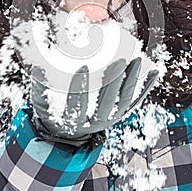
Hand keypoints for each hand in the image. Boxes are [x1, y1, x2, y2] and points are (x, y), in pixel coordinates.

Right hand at [30, 58, 157, 146]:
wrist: (68, 131)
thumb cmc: (53, 111)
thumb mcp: (41, 102)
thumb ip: (39, 85)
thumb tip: (36, 64)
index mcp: (73, 121)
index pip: (76, 106)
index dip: (79, 89)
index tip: (81, 67)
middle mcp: (95, 123)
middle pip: (107, 103)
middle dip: (114, 81)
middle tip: (118, 59)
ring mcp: (111, 119)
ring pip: (125, 102)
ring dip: (133, 80)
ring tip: (138, 59)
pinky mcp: (122, 114)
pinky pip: (136, 101)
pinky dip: (147, 86)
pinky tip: (155, 69)